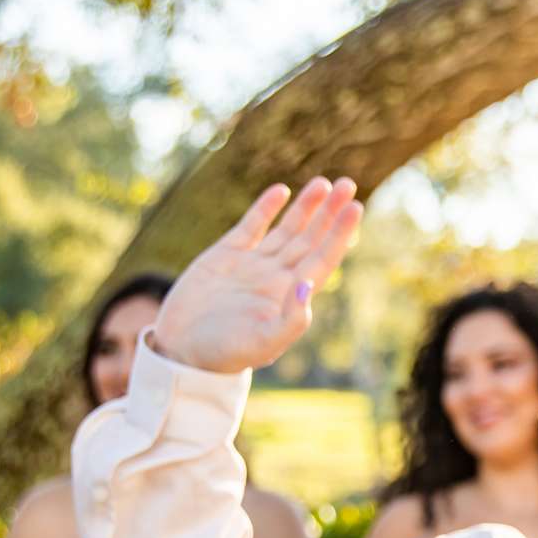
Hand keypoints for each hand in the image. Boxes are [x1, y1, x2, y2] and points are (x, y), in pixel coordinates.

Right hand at [150, 177, 365, 374]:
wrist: (181, 351)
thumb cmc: (225, 354)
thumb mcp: (263, 342)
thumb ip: (291, 319)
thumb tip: (309, 285)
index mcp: (289, 296)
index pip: (322, 258)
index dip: (340, 233)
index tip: (356, 207)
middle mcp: (275, 278)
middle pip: (310, 239)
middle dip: (329, 213)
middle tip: (349, 185)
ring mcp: (252, 265)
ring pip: (286, 230)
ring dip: (305, 208)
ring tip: (324, 184)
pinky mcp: (225, 256)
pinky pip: (252, 227)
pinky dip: (266, 209)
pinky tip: (281, 191)